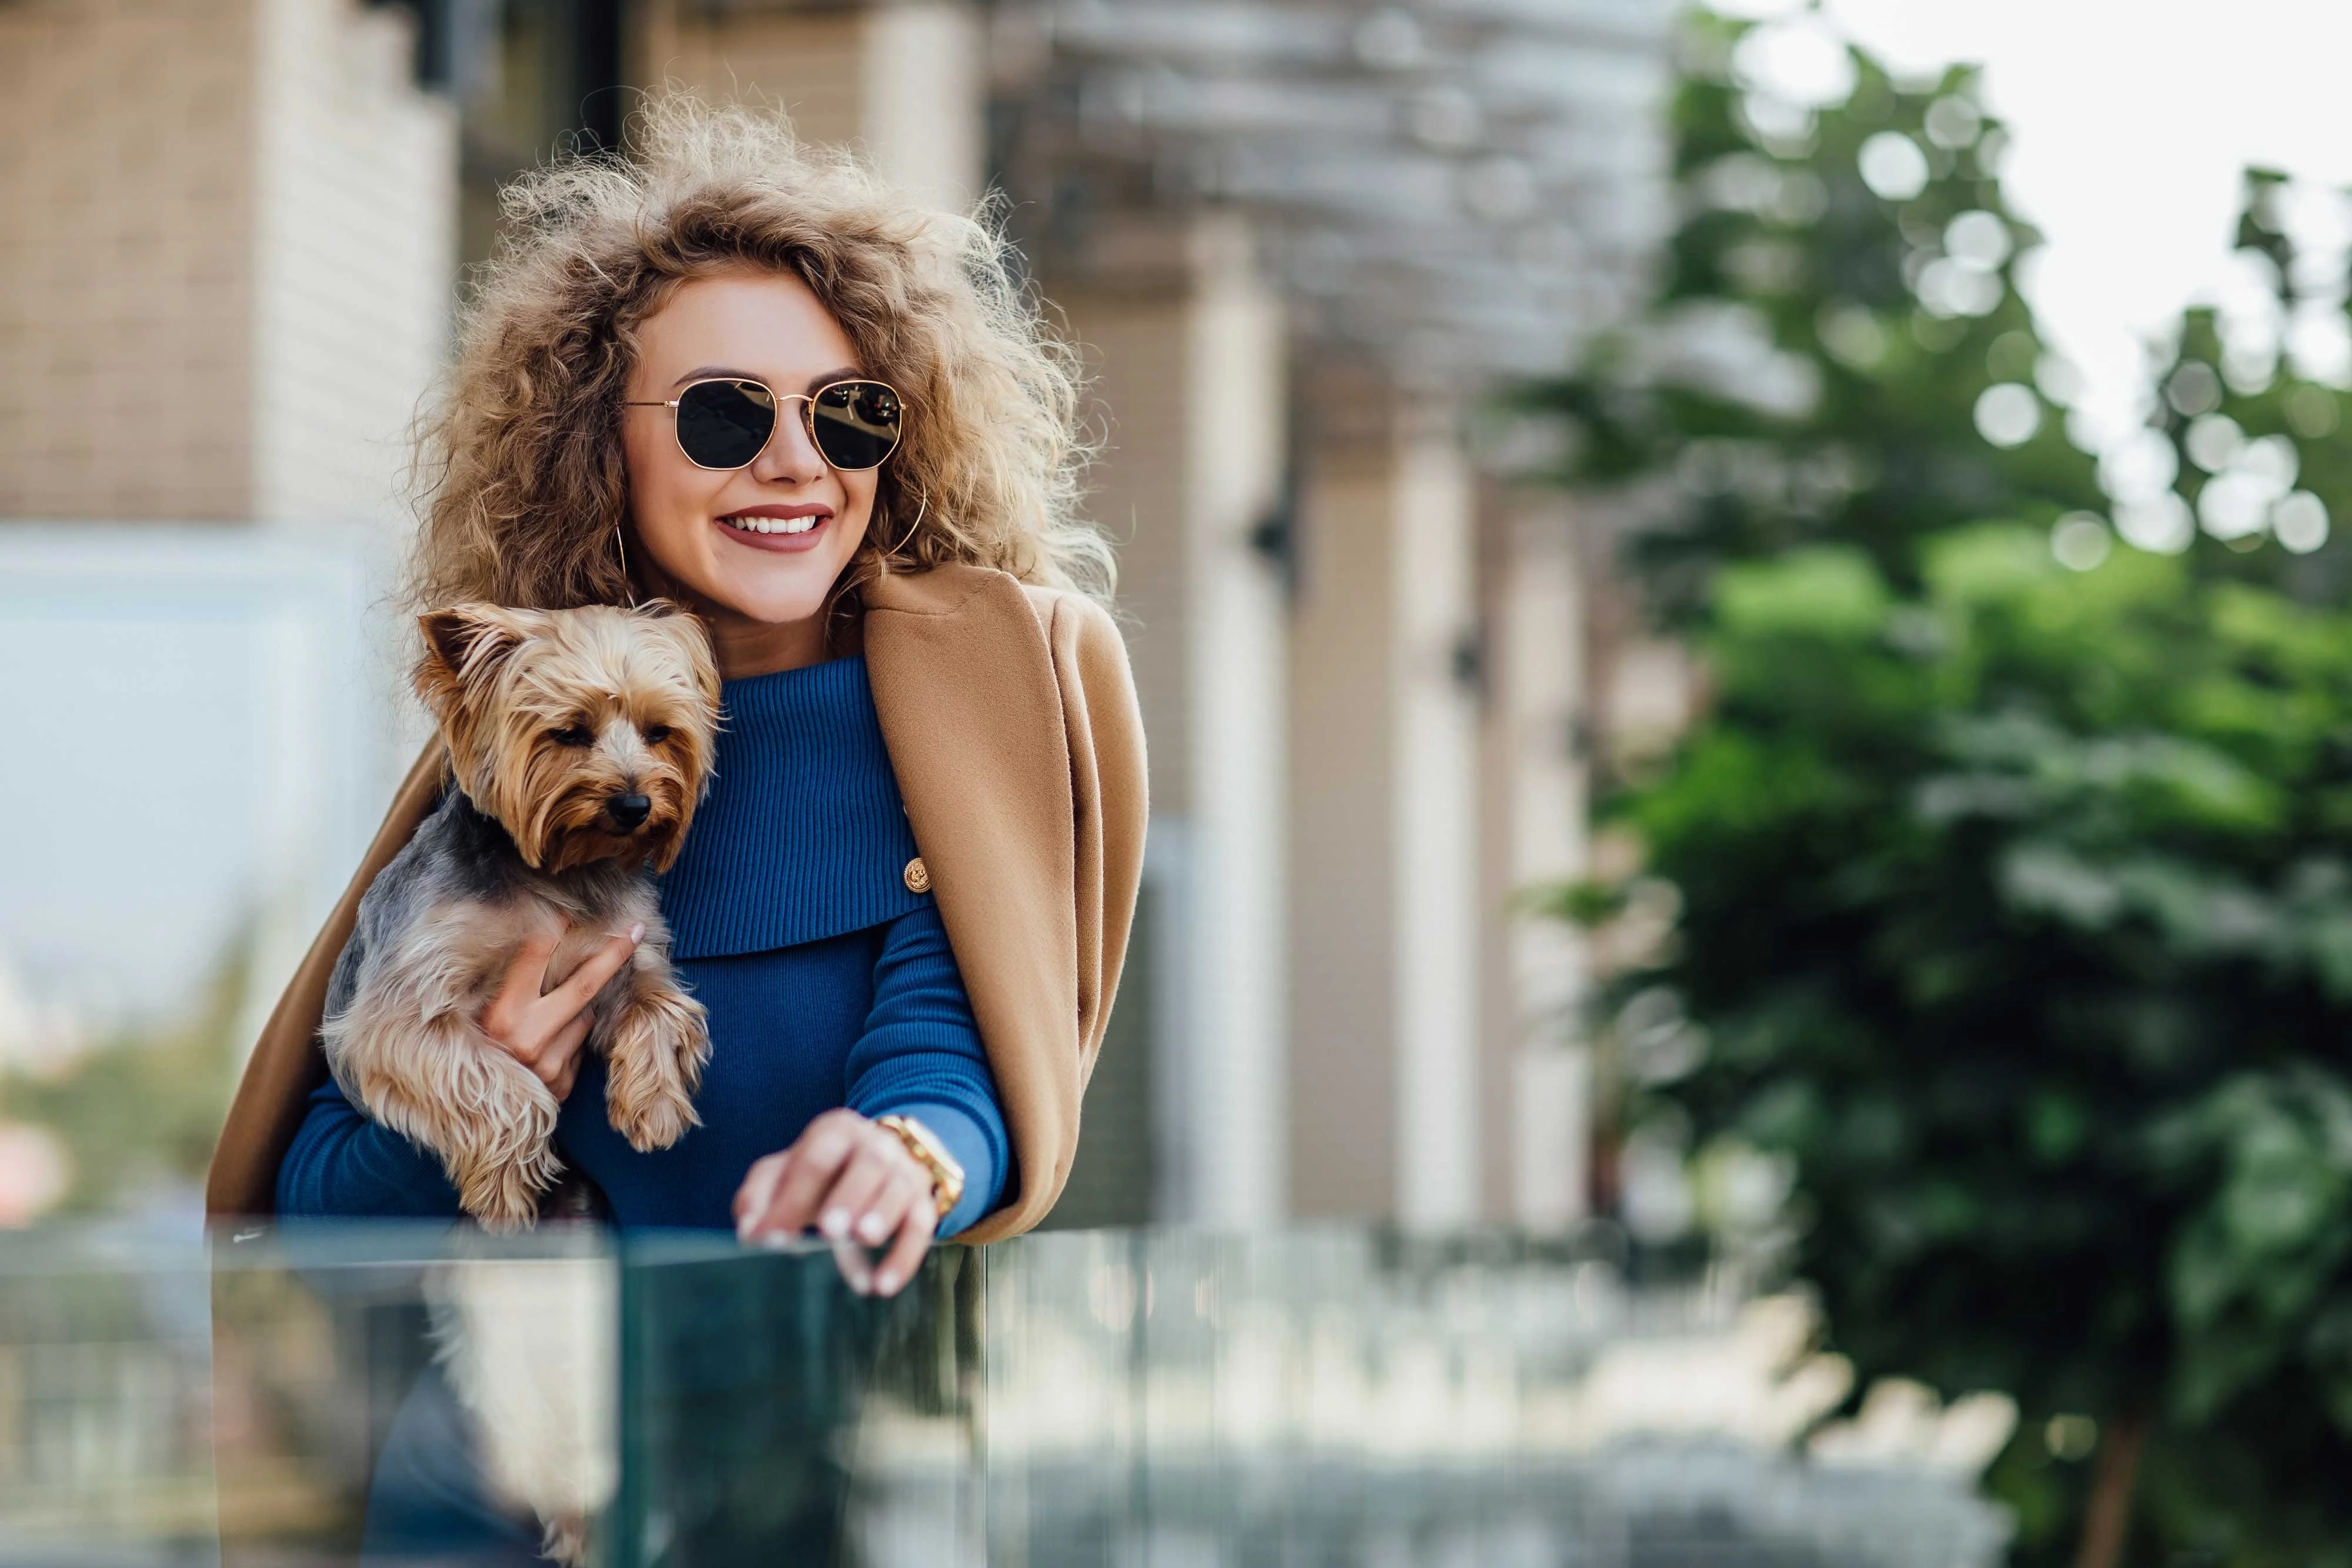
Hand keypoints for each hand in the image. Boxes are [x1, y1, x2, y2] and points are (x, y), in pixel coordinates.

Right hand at [477, 920, 642, 1101]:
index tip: (570, 908)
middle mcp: (526, 1037)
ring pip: (584, 1017)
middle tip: (635, 930)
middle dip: (612, 954)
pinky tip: (547, 1051)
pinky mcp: (561, 1083)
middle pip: (584, 984)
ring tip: (545, 1024)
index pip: (534, 957)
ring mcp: (548, 1063)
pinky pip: (579, 1047)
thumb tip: (538, 942)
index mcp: (500, 1013)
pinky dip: (570, 1041)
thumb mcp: (479, 1015)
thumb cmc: (475, 1052)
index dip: (553, 928)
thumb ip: (507, 987)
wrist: (476, 1112)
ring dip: (576, 1013)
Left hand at [732, 1109, 939, 1295]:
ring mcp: (905, 1170)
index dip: (792, 1197)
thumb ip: (759, 1195)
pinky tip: (883, 1285)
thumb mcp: (784, 1172)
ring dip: (883, 1214)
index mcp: (836, 1131)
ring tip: (864, 1239)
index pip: (815, 1159)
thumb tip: (749, 1231)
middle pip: (868, 1163)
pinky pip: (923, 1226)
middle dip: (849, 1195)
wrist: (877, 1162)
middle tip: (829, 1228)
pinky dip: (905, 1256)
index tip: (771, 1238)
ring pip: (900, 1188)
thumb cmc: (820, 1173)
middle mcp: (877, 1144)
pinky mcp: (924, 1202)